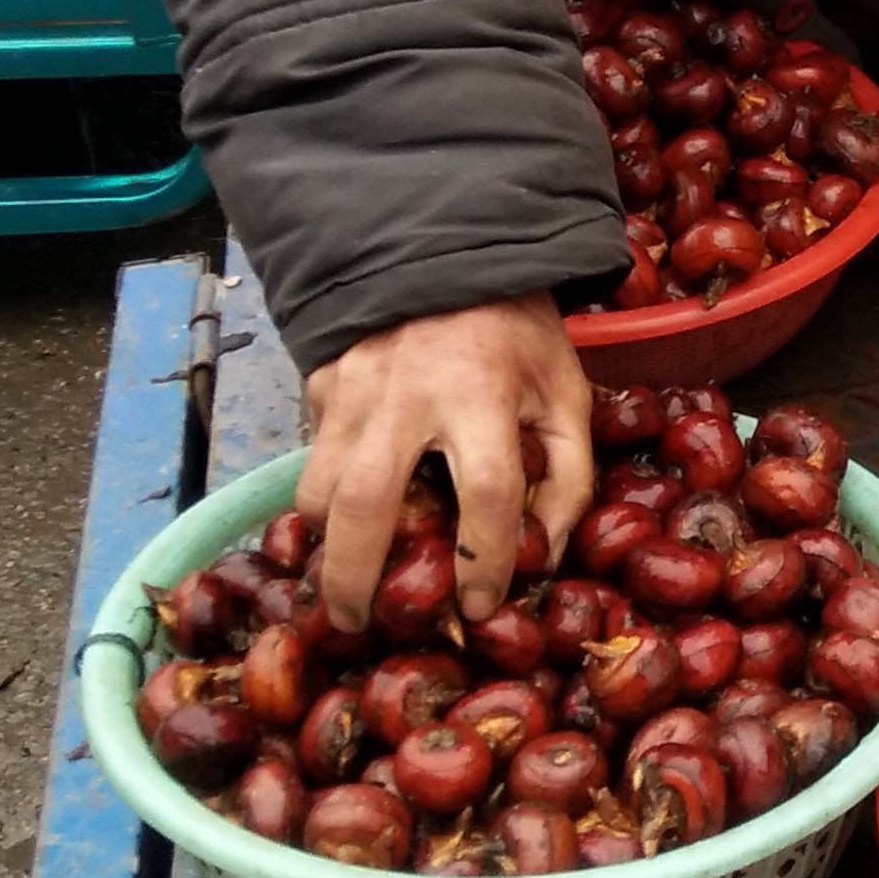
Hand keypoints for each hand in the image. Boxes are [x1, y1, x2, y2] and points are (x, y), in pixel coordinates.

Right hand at [300, 295, 595, 634]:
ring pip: (317, 487)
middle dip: (356, 579)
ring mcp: (354, 387)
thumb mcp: (565, 393)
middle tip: (362, 625)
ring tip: (343, 579)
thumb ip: (568, 476)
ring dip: (325, 544)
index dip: (485, 563)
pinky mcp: (322, 380)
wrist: (454, 252)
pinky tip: (341, 518)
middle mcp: (408, 394)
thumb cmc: (518, 333)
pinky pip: (310, 454)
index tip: (480, 605)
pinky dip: (318, 496)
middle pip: (364, 505)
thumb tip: (541, 557)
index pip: (486, 495)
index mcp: (484, 393)